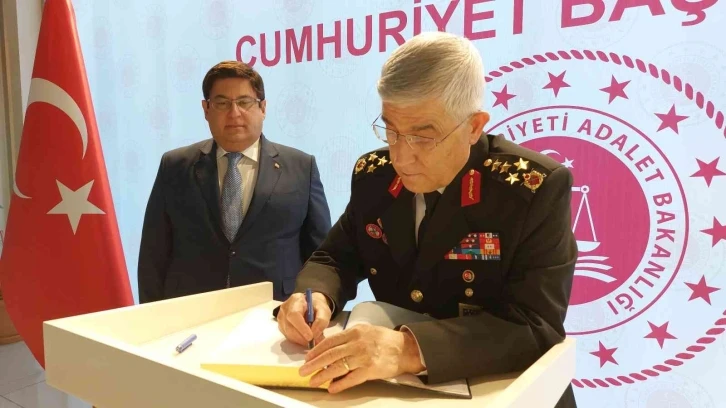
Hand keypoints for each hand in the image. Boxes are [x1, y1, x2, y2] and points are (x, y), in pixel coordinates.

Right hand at [277, 292, 330, 346]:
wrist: (311, 306)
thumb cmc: (317, 307)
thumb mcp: (324, 311)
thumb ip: (321, 321)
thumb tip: (314, 334)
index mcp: (296, 300)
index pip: (294, 315)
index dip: (301, 327)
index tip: (311, 337)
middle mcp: (285, 308)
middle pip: (289, 326)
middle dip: (302, 337)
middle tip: (314, 341)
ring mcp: (281, 318)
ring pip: (288, 334)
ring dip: (301, 340)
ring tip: (312, 339)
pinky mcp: (281, 327)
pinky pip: (288, 337)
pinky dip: (298, 340)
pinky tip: (306, 338)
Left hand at [298, 324, 424, 392]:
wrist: (405, 349)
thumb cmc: (383, 340)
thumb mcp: (364, 331)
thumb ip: (348, 338)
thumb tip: (329, 348)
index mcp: (354, 332)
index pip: (330, 341)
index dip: (316, 350)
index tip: (307, 357)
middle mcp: (357, 343)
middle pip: (330, 355)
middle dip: (314, 364)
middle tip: (303, 371)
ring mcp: (363, 357)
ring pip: (337, 367)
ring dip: (323, 375)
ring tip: (313, 381)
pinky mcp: (370, 370)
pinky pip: (351, 379)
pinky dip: (340, 384)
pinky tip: (331, 388)